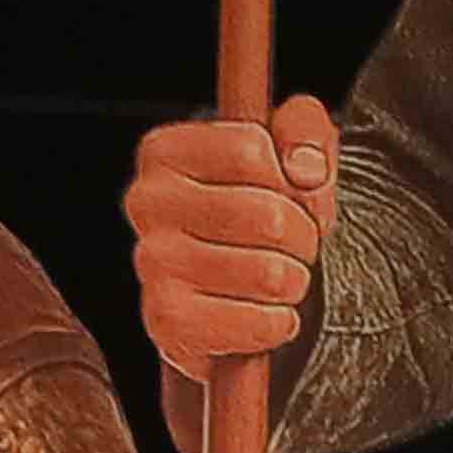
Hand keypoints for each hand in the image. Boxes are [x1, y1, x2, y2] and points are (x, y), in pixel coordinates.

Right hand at [124, 94, 337, 366]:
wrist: (229, 294)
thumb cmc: (260, 215)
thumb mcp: (289, 150)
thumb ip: (303, 129)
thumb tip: (304, 169)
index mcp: (167, 152)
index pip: (250, 150)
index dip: (294, 177)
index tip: (291, 192)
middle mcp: (148, 203)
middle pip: (267, 216)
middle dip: (303, 237)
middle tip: (295, 245)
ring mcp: (154, 263)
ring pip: (267, 273)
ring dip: (293, 282)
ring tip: (279, 279)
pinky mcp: (168, 321)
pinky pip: (255, 323)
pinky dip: (277, 323)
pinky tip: (265, 313)